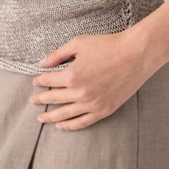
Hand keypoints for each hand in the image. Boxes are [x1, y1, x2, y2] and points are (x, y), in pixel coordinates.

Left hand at [29, 28, 162, 130]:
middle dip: (41, 99)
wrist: (135, 55)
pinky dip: (70, 126)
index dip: (40, 81)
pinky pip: (82, 122)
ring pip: (65, 114)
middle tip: (32, 101)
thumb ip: (58, 53)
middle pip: (54, 99)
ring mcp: (92, 104)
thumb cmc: (108, 45)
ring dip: (50, 116)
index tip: (35, 82)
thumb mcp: (79, 43)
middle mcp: (80, 92)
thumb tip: (42, 63)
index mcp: (72, 75)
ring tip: (41, 118)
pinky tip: (60, 125)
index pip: (49, 81)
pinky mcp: (104, 110)